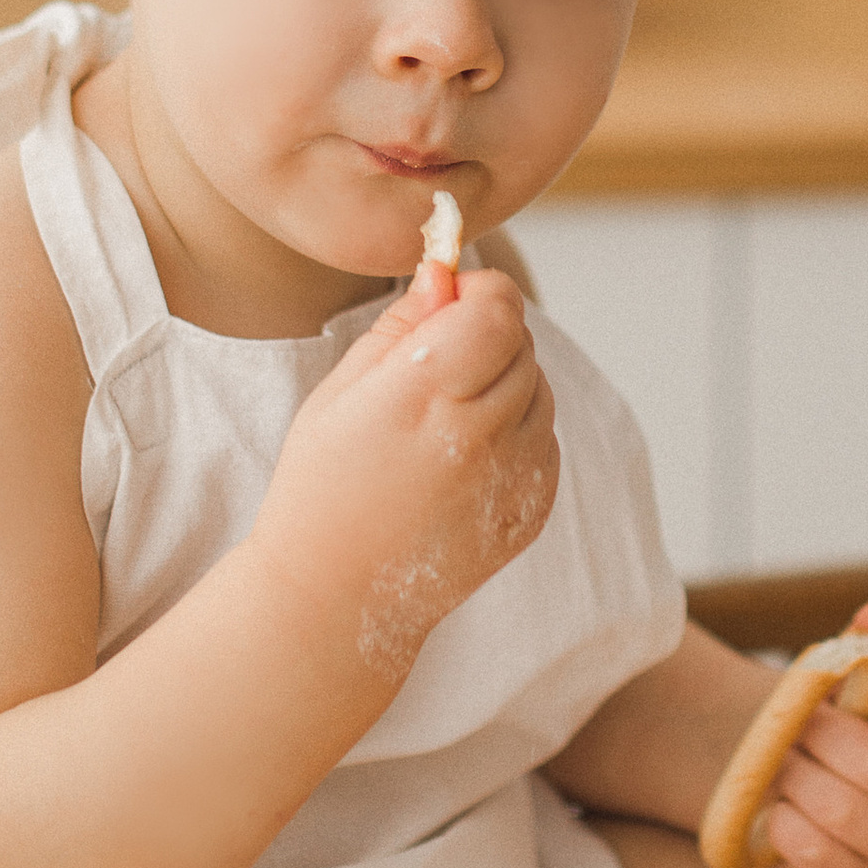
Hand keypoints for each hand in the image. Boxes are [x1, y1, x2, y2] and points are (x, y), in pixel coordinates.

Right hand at [251, 258, 559, 682]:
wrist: (336, 595)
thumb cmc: (323, 485)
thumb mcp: (342, 392)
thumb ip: (403, 326)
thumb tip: (447, 272)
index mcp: (422, 394)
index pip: (499, 309)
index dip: (482, 293)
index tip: (453, 300)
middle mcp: (478, 434)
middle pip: (523, 343)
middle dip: (488, 335)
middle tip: (437, 364)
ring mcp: (512, 477)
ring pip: (539, 390)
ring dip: (505, 384)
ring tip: (445, 418)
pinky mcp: (532, 510)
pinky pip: (544, 441)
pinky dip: (515, 434)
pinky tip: (461, 459)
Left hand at [756, 591, 867, 867]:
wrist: (792, 772)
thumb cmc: (832, 715)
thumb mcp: (848, 669)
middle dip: (818, 738)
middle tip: (797, 726)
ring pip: (840, 811)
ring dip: (794, 777)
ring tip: (786, 763)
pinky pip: (813, 851)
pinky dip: (783, 821)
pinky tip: (784, 807)